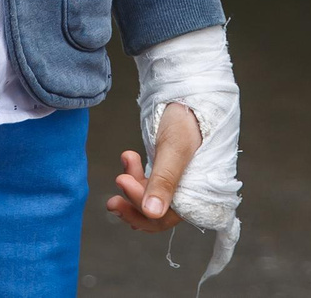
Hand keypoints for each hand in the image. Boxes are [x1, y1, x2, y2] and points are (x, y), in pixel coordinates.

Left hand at [107, 101, 201, 229]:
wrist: (190, 94)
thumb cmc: (188, 119)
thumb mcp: (175, 149)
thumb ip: (164, 181)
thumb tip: (152, 213)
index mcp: (198, 194)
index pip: (165, 216)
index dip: (141, 208)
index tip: (123, 181)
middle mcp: (189, 193)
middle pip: (156, 215)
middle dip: (132, 206)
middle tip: (112, 201)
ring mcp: (178, 183)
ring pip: (150, 200)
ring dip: (131, 188)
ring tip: (125, 162)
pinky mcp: (168, 172)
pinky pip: (149, 185)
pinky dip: (135, 176)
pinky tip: (129, 158)